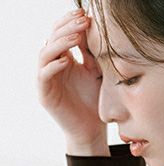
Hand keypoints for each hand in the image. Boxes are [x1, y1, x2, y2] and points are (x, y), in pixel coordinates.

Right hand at [37, 8, 104, 144]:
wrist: (92, 131)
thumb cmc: (95, 103)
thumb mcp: (97, 74)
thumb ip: (91, 54)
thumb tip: (90, 28)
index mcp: (64, 59)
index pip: (62, 33)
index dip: (70, 22)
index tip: (85, 15)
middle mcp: (52, 66)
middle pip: (53, 38)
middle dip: (67, 27)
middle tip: (82, 20)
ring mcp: (47, 79)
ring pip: (46, 53)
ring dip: (60, 43)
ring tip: (75, 37)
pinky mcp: (44, 93)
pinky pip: (44, 74)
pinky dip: (54, 66)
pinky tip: (67, 61)